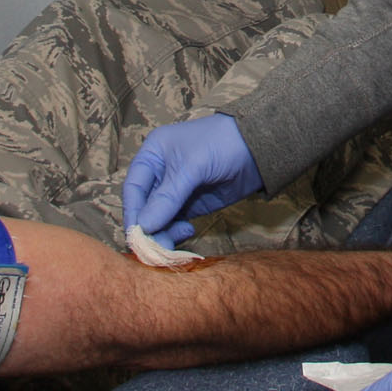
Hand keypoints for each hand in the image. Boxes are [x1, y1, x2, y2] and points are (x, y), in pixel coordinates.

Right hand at [121, 114, 262, 245]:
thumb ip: (168, 198)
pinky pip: (175, 223)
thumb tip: (144, 226)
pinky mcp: (192, 205)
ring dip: (162, 233)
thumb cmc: (221, 144)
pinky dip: (175, 233)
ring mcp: (176, 191)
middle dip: (148, 228)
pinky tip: (187, 232)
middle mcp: (160, 174)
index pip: (133, 188)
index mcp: (153, 155)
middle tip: (156, 246)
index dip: (133, 212)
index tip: (136, 234)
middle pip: (144, 207)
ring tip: (173, 242)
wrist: (258, 148)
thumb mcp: (192, 168)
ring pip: (159, 219)